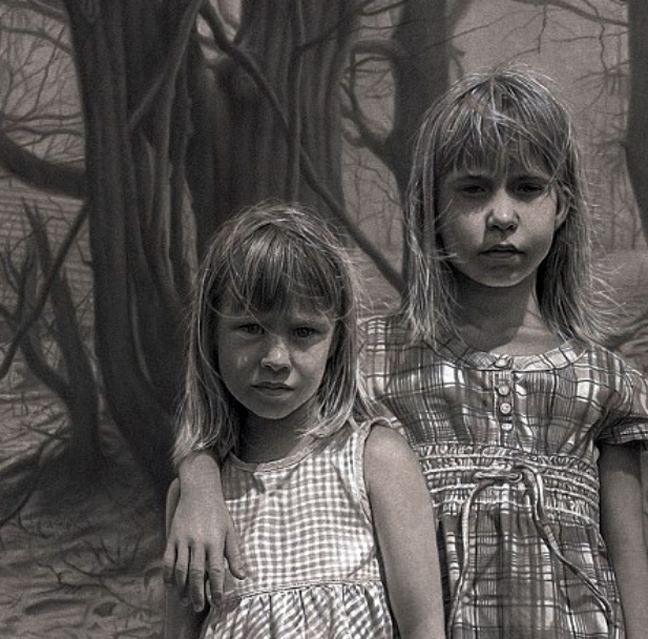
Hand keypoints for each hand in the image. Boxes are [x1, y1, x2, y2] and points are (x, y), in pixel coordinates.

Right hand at [162, 458, 244, 610]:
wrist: (199, 490)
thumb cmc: (218, 512)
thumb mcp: (230, 530)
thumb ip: (234, 554)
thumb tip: (242, 576)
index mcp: (215, 540)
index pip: (216, 570)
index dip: (217, 588)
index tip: (218, 602)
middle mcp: (198, 541)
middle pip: (197, 573)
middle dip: (198, 593)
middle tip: (199, 608)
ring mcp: (183, 539)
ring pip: (180, 569)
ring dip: (182, 587)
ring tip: (186, 600)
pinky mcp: (172, 536)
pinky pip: (168, 559)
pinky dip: (167, 574)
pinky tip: (171, 585)